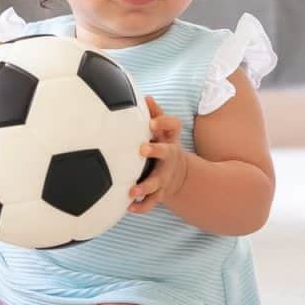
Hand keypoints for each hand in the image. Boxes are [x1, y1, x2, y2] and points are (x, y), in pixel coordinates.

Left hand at [128, 95, 187, 213]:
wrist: (176, 172)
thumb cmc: (160, 143)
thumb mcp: (161, 127)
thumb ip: (154, 114)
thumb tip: (145, 97)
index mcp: (168, 137)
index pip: (173, 125)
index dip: (163, 123)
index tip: (151, 123)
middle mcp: (170, 156)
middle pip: (167, 153)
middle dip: (156, 151)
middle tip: (141, 149)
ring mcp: (166, 175)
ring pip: (158, 182)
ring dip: (145, 187)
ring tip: (131, 191)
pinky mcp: (161, 192)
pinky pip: (152, 202)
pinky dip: (141, 206)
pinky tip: (128, 207)